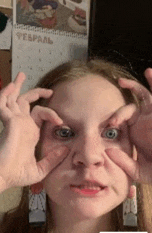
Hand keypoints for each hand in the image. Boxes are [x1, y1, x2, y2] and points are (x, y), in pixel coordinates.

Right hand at [0, 72, 68, 190]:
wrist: (1, 178)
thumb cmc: (16, 175)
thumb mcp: (40, 168)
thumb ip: (53, 159)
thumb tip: (66, 149)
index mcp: (29, 132)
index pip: (38, 113)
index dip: (50, 113)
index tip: (61, 121)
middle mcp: (21, 124)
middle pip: (26, 102)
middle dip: (34, 92)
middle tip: (46, 89)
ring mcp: (14, 122)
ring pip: (14, 99)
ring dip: (16, 87)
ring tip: (21, 75)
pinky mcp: (8, 122)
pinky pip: (3, 104)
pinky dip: (5, 95)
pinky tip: (11, 86)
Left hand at [105, 68, 151, 183]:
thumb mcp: (139, 170)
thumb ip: (124, 163)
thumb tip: (109, 152)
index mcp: (136, 132)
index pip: (122, 120)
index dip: (114, 120)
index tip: (110, 126)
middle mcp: (144, 122)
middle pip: (129, 108)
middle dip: (119, 113)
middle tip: (113, 122)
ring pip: (143, 96)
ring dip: (134, 86)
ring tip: (121, 81)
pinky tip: (149, 72)